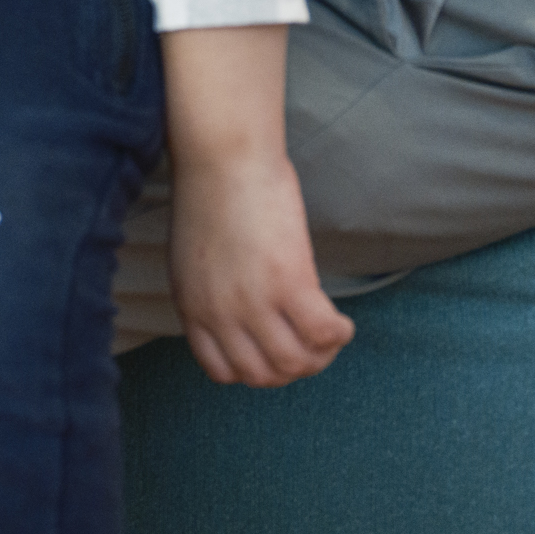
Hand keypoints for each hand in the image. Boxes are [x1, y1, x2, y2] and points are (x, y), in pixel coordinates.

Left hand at [170, 144, 353, 384]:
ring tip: (330, 334)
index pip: (223, 371)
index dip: (257, 370)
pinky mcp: (287, 281)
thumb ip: (212, 294)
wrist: (222, 159)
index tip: (277, 351)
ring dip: (321, 356)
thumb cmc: (213, 198)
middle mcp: (219, 312)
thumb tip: (242, 321)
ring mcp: (252, 301)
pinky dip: (339, 335)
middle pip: (264, 374)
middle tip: (314, 346)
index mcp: (192, 307)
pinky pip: (322, 333)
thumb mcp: (195, 259)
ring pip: (295, 362)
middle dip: (295, 368)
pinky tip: (342, 321)